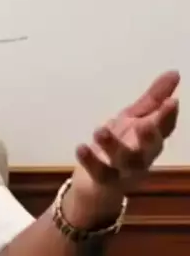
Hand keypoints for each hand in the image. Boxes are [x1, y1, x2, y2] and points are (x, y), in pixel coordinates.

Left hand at [67, 71, 180, 225]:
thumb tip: (174, 72)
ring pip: (124, 162)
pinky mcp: (104, 180)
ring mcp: (123, 170)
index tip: (172, 101)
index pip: (164, 128)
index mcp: (150, 139)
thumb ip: (153, 99)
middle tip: (145, 124)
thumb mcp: (134, 119)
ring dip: (114, 146)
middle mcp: (142, 156)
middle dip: (150, 137)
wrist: (97, 183)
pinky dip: (90, 161)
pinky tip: (81, 147)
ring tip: (100, 130)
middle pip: (150, 149)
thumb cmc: (120, 146)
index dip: (168, 116)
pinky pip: (99, 172)